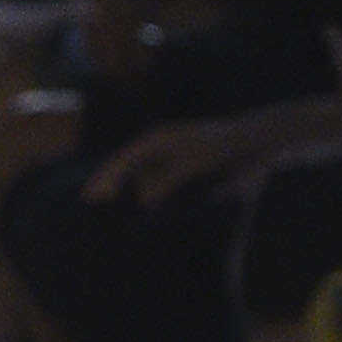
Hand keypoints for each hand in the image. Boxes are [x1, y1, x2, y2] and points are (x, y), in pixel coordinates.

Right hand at [84, 114, 254, 211]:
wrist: (250, 142)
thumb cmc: (219, 148)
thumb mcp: (190, 165)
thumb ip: (165, 182)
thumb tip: (142, 200)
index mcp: (158, 139)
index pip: (124, 160)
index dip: (107, 177)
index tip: (92, 195)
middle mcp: (161, 146)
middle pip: (128, 165)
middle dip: (111, 181)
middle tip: (91, 199)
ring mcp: (171, 156)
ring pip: (142, 174)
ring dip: (130, 186)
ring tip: (110, 199)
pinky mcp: (182, 167)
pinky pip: (159, 180)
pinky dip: (149, 190)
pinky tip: (144, 202)